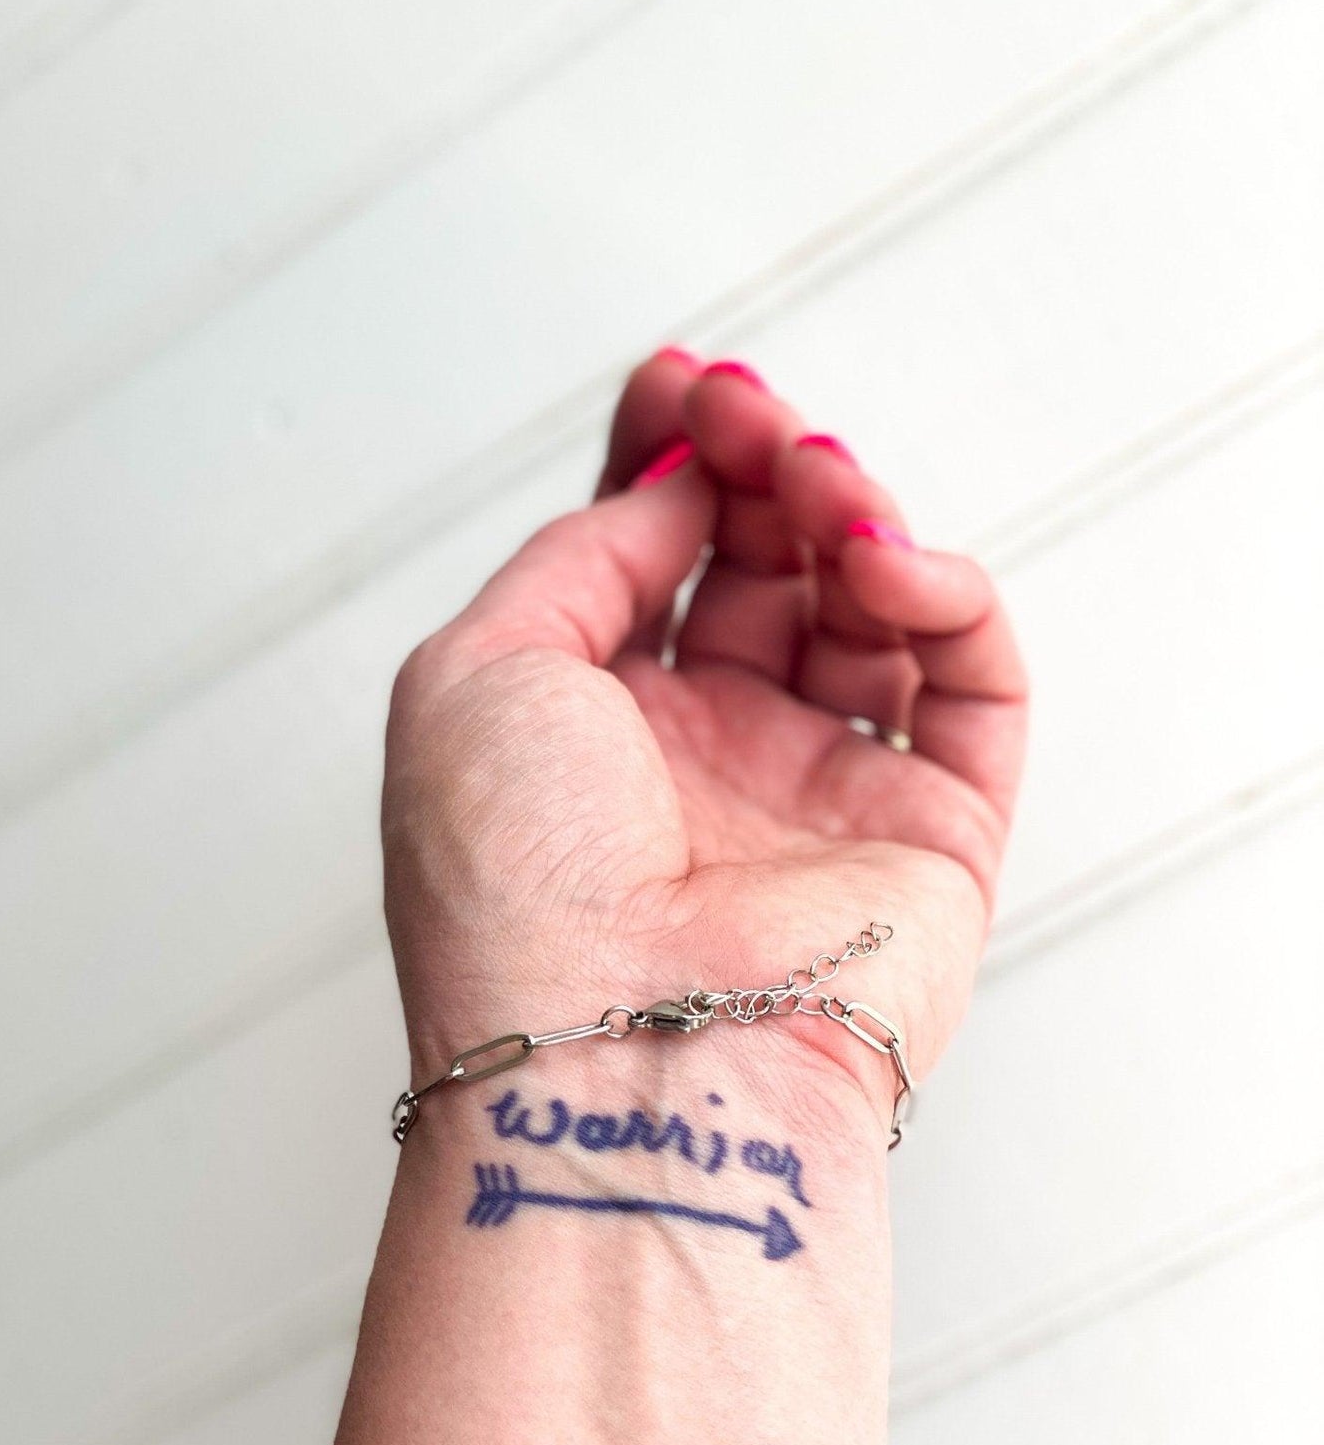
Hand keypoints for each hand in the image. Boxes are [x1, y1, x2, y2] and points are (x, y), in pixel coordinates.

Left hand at [382, 352, 1026, 1141]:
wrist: (615, 1061)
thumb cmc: (514, 887)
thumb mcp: (474, 674)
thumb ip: (576, 556)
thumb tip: (671, 484)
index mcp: (589, 728)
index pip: (652, 556)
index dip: (671, 459)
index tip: (679, 384)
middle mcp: (706, 757)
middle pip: (763, 560)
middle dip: (759, 464)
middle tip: (750, 418)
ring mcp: (818, 793)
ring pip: (868, 603)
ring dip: (846, 509)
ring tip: (813, 483)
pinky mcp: (933, 834)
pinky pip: (971, 683)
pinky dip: (943, 596)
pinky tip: (884, 565)